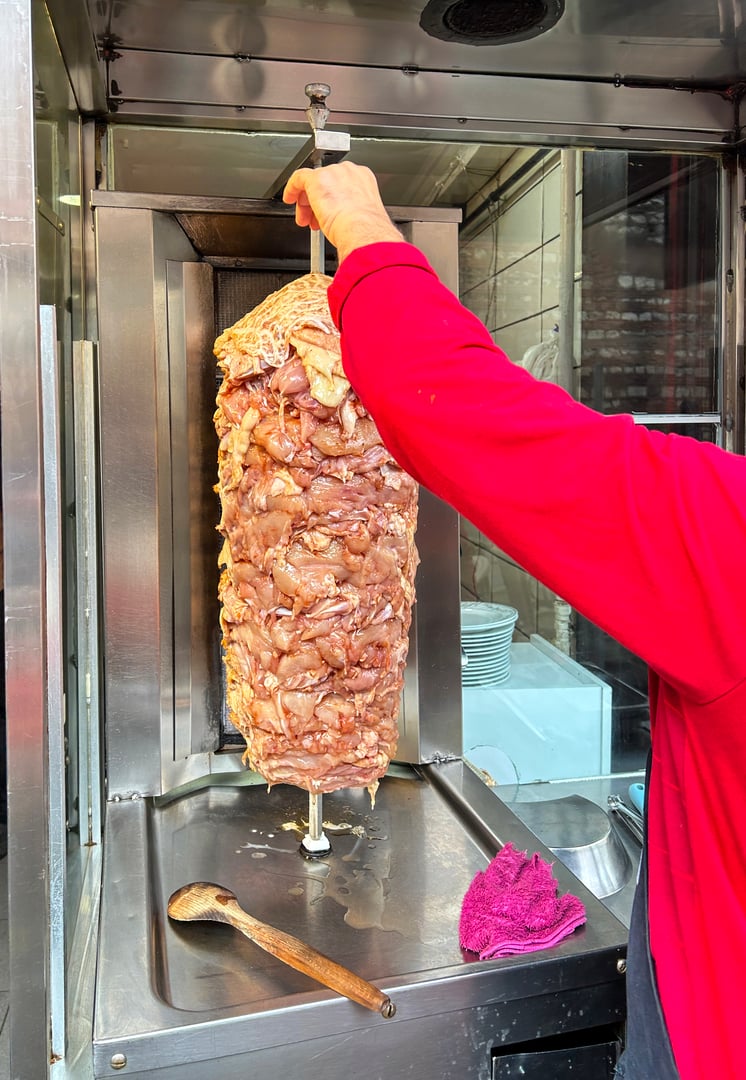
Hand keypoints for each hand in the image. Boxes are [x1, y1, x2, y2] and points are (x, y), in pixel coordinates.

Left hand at [283, 162, 404, 263]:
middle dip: (317, 202)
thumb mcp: (361, 216)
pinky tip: (289, 198)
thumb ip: (351, 211)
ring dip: (307, 202)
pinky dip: (292, 188)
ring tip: (306, 220)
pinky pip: (299, 177)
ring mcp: (332, 174)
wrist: (363, 230)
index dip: (332, 199)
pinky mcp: (317, 178)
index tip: (327, 212)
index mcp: (363, 179)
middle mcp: (349, 172)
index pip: (342, 184)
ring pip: (313, 182)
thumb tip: (344, 222)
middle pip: (326, 182)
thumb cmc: (365, 229)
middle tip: (313, 219)